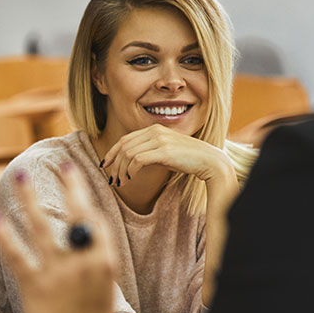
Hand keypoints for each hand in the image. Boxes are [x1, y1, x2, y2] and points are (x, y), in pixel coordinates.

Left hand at [0, 164, 115, 312]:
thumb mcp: (104, 289)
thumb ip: (94, 260)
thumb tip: (81, 234)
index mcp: (105, 262)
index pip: (95, 219)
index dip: (83, 195)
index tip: (74, 177)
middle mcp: (84, 262)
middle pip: (77, 214)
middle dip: (70, 185)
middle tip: (62, 164)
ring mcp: (59, 273)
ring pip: (43, 225)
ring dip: (31, 198)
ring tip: (22, 177)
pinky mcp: (35, 286)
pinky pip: (18, 254)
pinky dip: (6, 235)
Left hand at [102, 124, 233, 185]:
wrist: (208, 160)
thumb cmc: (186, 159)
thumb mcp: (163, 151)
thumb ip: (148, 152)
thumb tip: (130, 162)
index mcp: (153, 129)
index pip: (125, 139)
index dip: (112, 152)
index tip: (105, 165)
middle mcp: (154, 131)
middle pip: (124, 146)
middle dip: (114, 164)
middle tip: (111, 179)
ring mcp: (159, 140)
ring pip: (128, 153)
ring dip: (121, 170)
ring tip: (120, 183)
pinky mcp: (164, 151)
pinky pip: (138, 160)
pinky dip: (130, 170)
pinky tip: (130, 179)